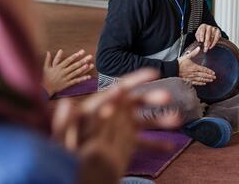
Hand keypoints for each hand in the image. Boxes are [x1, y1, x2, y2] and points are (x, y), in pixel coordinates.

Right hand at [42, 49, 93, 96]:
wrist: (44, 88)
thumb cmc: (45, 77)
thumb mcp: (45, 67)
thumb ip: (48, 59)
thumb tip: (48, 52)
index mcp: (58, 67)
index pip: (68, 60)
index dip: (75, 56)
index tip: (80, 52)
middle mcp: (63, 72)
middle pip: (74, 65)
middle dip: (82, 61)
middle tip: (89, 57)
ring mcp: (66, 78)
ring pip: (76, 73)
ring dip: (83, 69)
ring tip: (89, 65)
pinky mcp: (67, 84)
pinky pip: (76, 81)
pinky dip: (82, 79)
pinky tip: (88, 77)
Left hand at [52, 69, 180, 183]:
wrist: (71, 165)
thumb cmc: (63, 147)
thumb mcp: (60, 136)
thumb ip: (64, 121)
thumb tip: (67, 104)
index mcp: (97, 106)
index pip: (117, 88)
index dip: (135, 78)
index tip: (154, 72)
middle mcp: (112, 114)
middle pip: (133, 102)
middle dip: (151, 98)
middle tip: (168, 98)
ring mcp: (119, 128)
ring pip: (142, 121)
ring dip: (159, 120)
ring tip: (177, 121)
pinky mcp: (124, 143)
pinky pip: (142, 141)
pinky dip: (155, 144)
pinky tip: (170, 147)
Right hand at [178, 46, 215, 85]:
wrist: (172, 69)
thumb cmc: (178, 63)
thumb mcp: (186, 56)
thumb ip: (193, 53)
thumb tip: (198, 48)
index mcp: (194, 67)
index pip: (203, 69)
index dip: (209, 71)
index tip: (213, 73)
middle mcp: (193, 73)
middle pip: (203, 75)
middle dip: (209, 76)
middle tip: (214, 77)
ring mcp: (191, 77)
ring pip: (200, 79)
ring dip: (206, 80)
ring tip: (211, 80)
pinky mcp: (188, 80)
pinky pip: (196, 82)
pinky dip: (200, 83)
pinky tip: (203, 83)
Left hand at [195, 24, 220, 51]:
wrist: (208, 32)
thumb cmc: (202, 33)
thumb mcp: (198, 34)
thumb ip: (198, 36)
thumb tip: (199, 40)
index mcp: (203, 26)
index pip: (202, 30)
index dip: (201, 36)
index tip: (201, 41)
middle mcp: (209, 27)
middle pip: (208, 34)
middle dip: (206, 41)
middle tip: (205, 46)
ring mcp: (214, 29)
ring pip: (212, 37)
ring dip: (210, 43)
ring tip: (207, 48)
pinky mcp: (218, 32)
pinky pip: (216, 38)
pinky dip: (214, 43)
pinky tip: (211, 46)